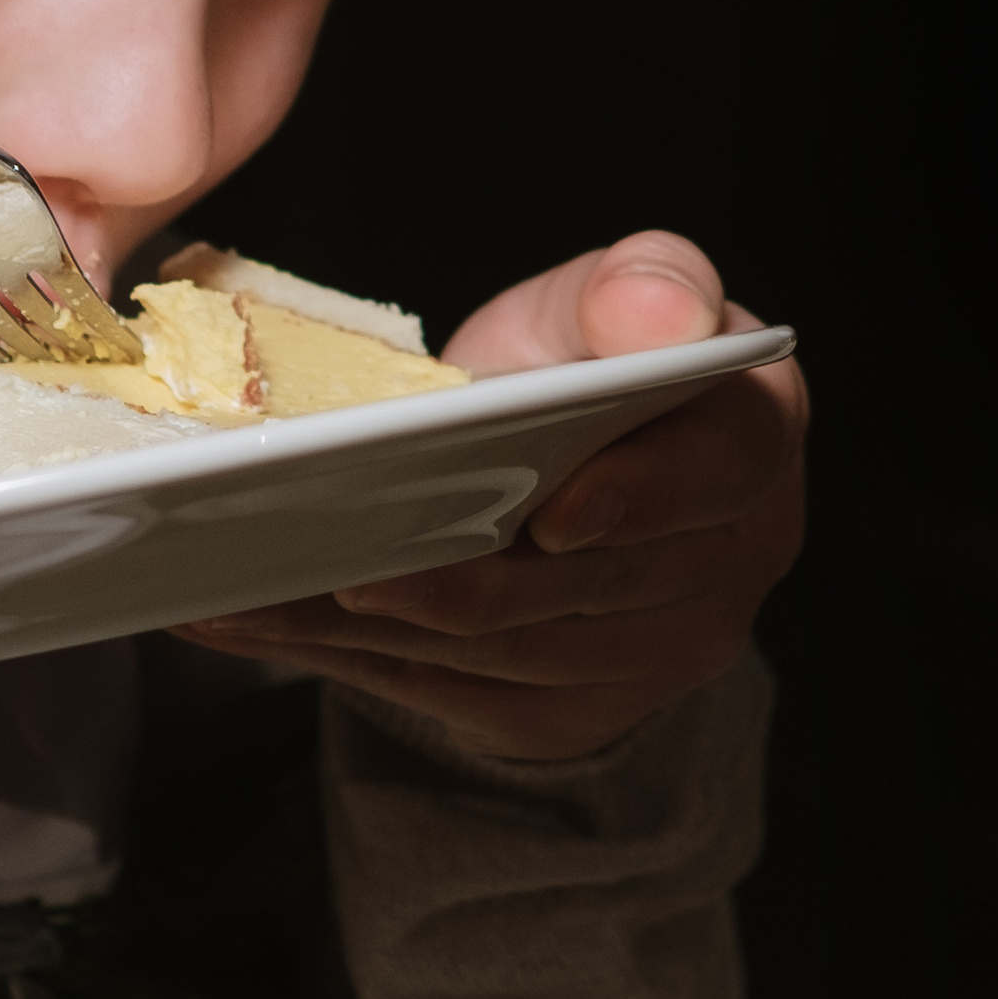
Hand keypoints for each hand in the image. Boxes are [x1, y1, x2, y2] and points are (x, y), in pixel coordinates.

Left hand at [178, 229, 805, 759]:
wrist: (572, 465)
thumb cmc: (585, 366)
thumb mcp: (607, 299)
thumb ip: (639, 287)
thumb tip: (659, 317)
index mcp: (751, 442)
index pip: (713, 477)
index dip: (638, 500)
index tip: (551, 515)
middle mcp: (728, 565)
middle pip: (586, 592)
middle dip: (459, 584)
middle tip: (342, 566)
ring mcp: (652, 656)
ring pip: (504, 655)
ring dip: (372, 630)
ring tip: (247, 590)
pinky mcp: (565, 710)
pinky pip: (445, 693)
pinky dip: (338, 657)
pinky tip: (246, 619)